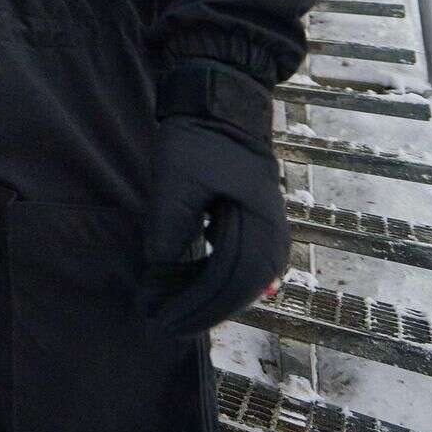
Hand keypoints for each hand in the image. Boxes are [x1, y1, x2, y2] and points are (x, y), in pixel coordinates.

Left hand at [140, 63, 289, 336]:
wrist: (223, 107)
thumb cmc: (200, 139)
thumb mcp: (177, 176)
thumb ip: (170, 221)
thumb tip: (159, 267)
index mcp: (259, 223)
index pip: (229, 281)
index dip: (195, 305)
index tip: (162, 319)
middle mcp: (273, 236)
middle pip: (238, 290)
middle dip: (198, 310)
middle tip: (160, 325)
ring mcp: (268, 233)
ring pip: (240, 283)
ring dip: (204, 300)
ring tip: (168, 312)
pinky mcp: (254, 229)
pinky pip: (238, 268)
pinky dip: (212, 284)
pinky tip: (188, 293)